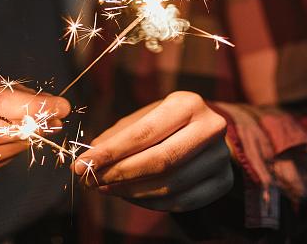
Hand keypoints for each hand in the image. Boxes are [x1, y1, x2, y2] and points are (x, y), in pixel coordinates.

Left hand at [73, 91, 232, 211]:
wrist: (209, 132)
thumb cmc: (167, 123)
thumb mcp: (144, 117)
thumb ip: (117, 136)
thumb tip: (88, 158)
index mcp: (188, 103)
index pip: (144, 133)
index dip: (111, 152)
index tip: (82, 164)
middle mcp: (210, 127)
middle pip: (159, 161)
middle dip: (119, 174)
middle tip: (91, 180)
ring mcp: (221, 157)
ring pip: (170, 184)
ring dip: (131, 191)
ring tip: (106, 188)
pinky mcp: (223, 182)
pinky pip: (182, 201)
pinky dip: (151, 203)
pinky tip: (132, 195)